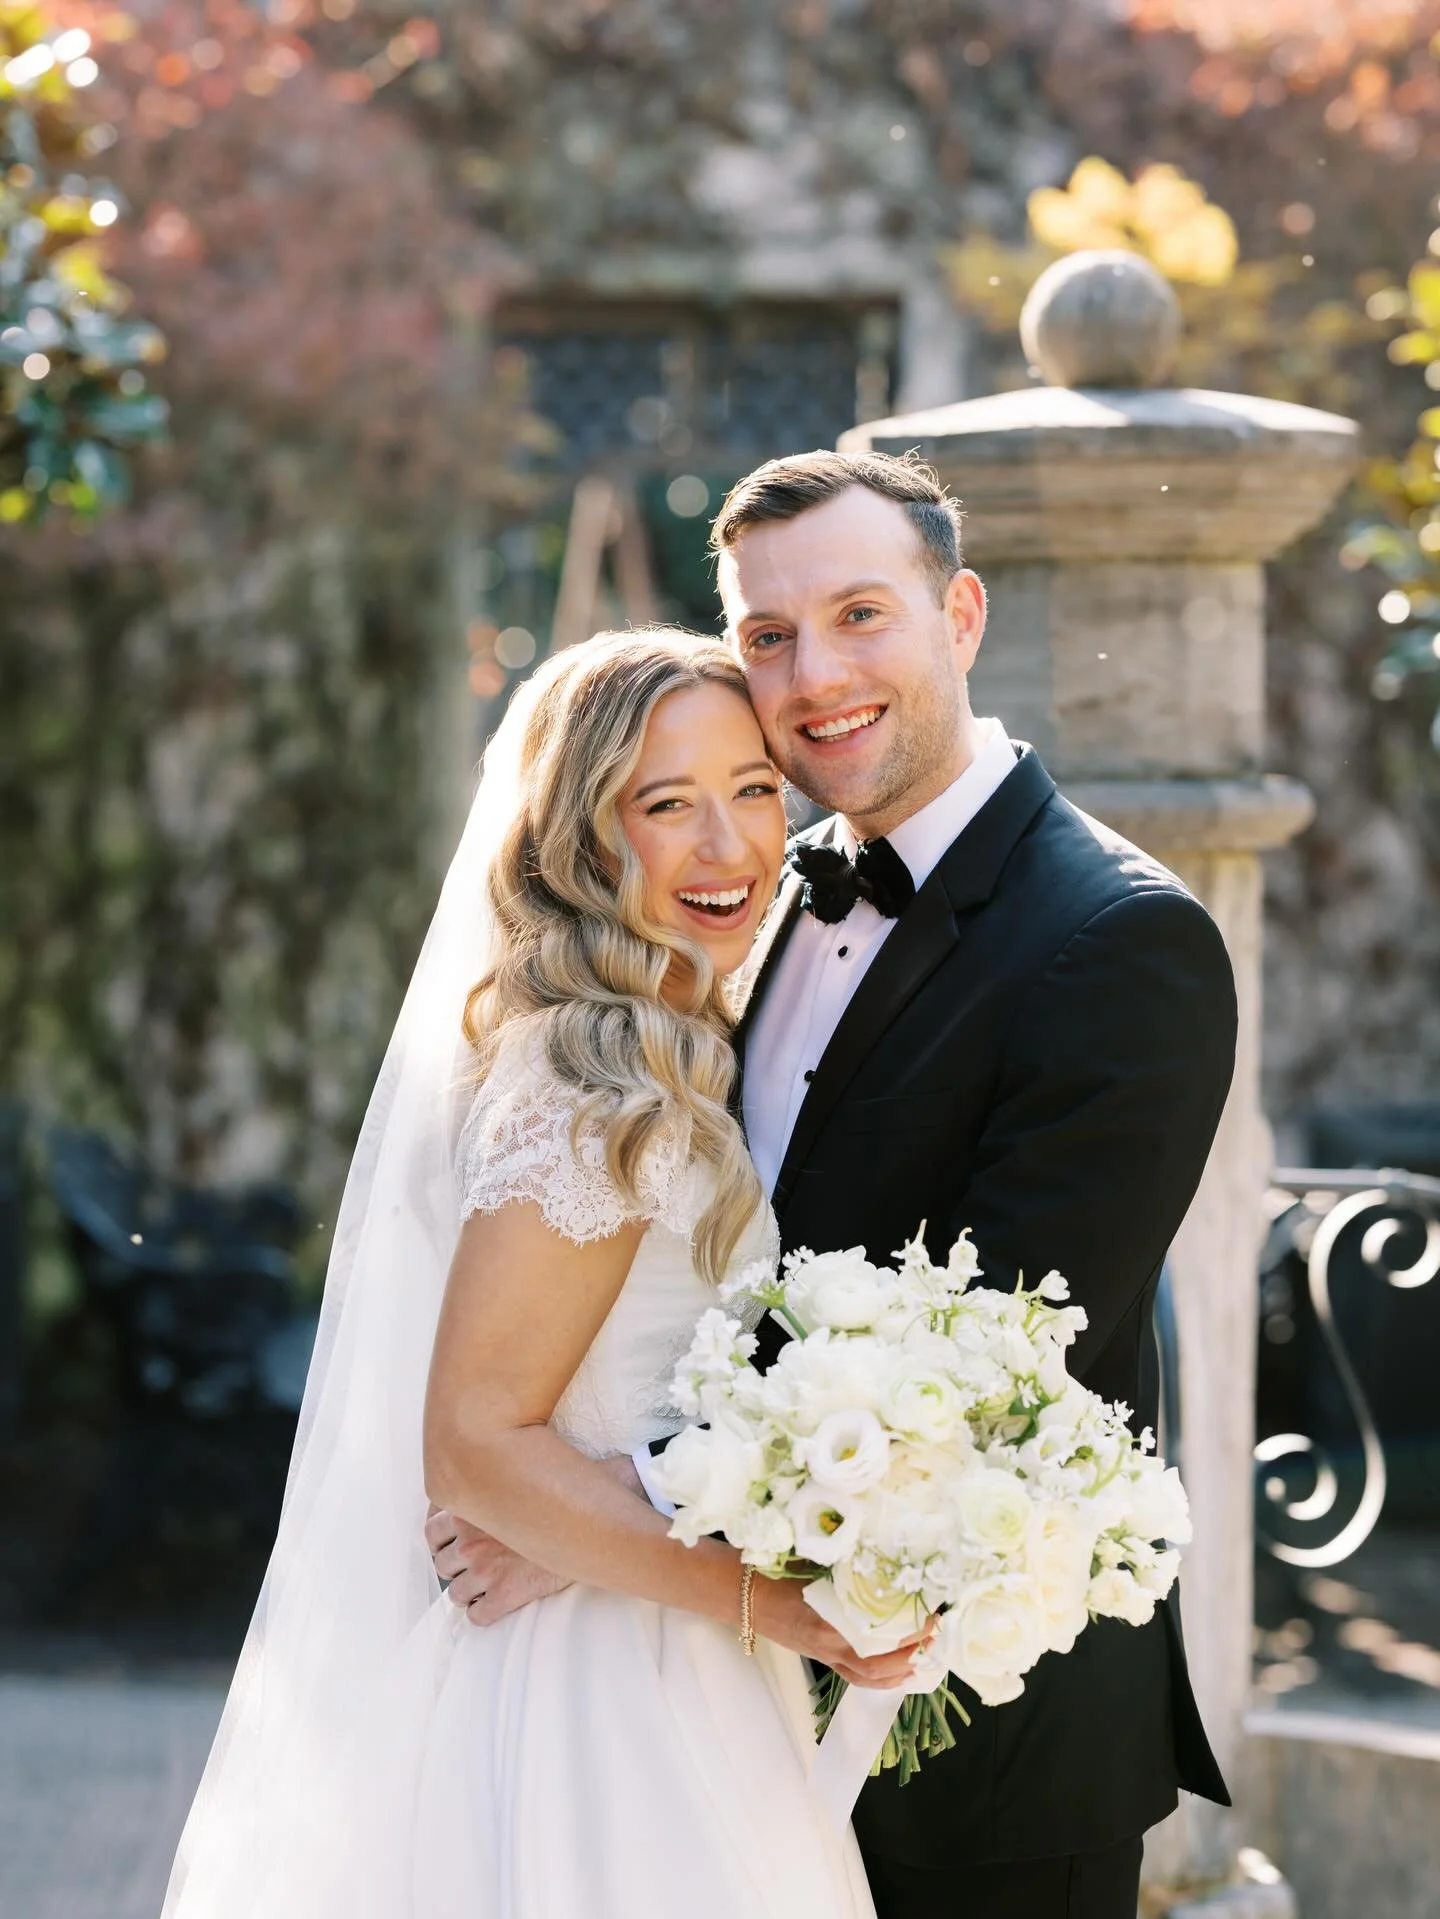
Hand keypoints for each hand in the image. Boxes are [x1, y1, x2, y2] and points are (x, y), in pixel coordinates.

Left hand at [423, 1458, 642, 1627]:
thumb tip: (522, 1445)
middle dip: (451, 1565)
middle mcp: (471, 1540)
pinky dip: (482, 1613)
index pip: (433, 1527)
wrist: (595, 1518)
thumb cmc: (572, 1485)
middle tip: (466, 1565)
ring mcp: (486, 1570)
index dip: (440, 1536)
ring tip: (478, 1588)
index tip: (450, 1539)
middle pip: (440, 1562)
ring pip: (456, 1592)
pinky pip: (478, 1615)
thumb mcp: (535, 1465)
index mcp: (471, 1508)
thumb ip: (512, 1466)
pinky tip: (493, 1606)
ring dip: (465, 1590)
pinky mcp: (507, 1594)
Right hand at [749, 1575, 938, 1689]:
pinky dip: (881, 1677)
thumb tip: (887, 1563)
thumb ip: (849, 1572)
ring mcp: (823, 1655)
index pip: (877, 1634)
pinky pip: (855, 1676)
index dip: (907, 1630)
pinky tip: (899, 1671)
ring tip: (925, 1657)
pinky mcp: (821, 1657)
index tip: (931, 1614)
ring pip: (868, 1677)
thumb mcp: (815, 1565)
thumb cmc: (776, 1572)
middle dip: (910, 1654)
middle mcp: (827, 1644)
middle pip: (876, 1665)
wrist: (744, 1594)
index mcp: (826, 1620)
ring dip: (900, 1671)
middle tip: (934, 1634)